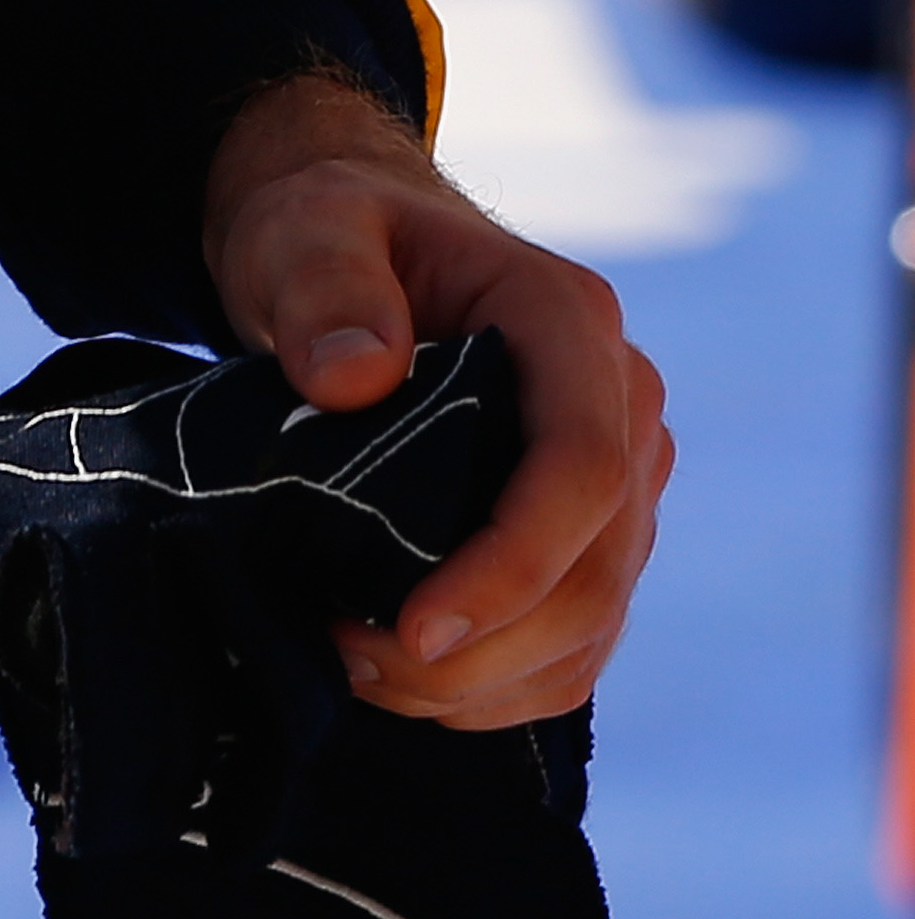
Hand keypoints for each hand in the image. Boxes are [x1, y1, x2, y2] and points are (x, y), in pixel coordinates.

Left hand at [200, 73, 671, 731]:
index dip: (514, 564)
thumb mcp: (301, 230)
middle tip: (352, 661)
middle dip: (485, 647)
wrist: (347, 247)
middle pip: (595, 569)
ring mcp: (614, 478)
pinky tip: (404, 680)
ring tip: (357, 667)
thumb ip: (322, 286)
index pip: (583, 466)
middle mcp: (617, 403)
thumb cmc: (326, 231)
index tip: (416, 629)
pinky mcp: (587, 537)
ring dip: (484, 682)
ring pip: (589, 625)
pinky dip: (498, 687)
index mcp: (566, 319)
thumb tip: (355, 379)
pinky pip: (571, 644)